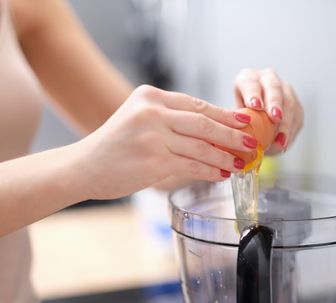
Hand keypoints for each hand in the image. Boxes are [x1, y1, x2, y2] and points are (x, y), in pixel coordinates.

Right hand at [75, 85, 256, 199]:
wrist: (84, 166)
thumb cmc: (116, 144)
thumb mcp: (139, 118)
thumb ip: (170, 118)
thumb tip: (214, 128)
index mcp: (150, 96)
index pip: (197, 104)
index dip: (225, 114)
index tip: (245, 121)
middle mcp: (152, 112)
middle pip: (204, 123)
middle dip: (232, 134)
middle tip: (251, 143)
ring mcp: (153, 136)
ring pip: (201, 146)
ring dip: (225, 156)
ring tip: (240, 163)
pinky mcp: (153, 161)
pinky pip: (191, 165)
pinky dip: (210, 170)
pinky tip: (221, 173)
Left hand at [234, 68, 302, 153]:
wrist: (253, 125)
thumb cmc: (239, 119)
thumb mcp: (233, 119)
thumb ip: (237, 123)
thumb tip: (240, 136)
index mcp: (248, 78)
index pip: (250, 83)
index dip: (253, 94)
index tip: (255, 106)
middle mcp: (268, 79)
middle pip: (274, 88)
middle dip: (275, 103)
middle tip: (274, 118)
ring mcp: (285, 90)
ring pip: (289, 103)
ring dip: (285, 123)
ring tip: (280, 140)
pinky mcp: (296, 105)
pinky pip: (297, 117)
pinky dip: (290, 132)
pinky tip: (284, 143)